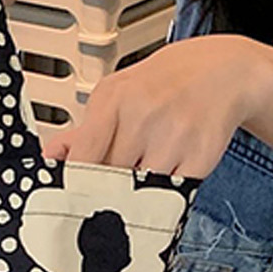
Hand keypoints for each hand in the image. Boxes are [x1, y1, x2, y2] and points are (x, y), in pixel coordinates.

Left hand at [41, 35, 272, 177]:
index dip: (76, 186)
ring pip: (141, 192)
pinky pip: (172, 194)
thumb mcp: (116, 94)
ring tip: (140, 181)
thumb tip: (51, 156)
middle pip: (110, 180)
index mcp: (115, 101)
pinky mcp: (201, 158)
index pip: (84, 158)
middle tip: (108, 196)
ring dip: (137, 195)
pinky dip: (166, 194)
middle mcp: (143, 117)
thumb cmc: (163, 85)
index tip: (74, 200)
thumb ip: (84, 130)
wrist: (221, 72)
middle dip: (107, 192)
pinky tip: (167, 176)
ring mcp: (174, 138)